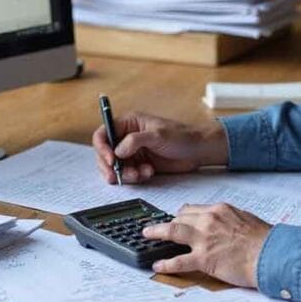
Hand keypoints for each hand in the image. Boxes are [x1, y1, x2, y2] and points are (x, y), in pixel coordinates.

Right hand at [92, 112, 227, 184]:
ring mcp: (133, 153)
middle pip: (105, 153)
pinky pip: (128, 175)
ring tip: (140, 174)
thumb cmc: (181, 136)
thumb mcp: (158, 135)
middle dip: (109, 166)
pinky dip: (135, 178)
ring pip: (115, 167)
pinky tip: (149, 173)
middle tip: (116, 177)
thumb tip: (117, 151)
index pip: (103, 134)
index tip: (111, 160)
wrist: (198, 151)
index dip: (102, 147)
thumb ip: (135, 141)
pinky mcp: (140, 165)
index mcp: (129, 124)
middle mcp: (127, 138)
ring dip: (124, 174)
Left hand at [142, 203, 270, 287]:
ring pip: (172, 231)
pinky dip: (166, 263)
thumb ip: (229, 219)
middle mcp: (209, 220)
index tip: (177, 218)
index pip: (193, 209)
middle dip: (168, 222)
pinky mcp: (204, 259)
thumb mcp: (245, 219)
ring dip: (157, 232)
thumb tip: (224, 223)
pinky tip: (157, 266)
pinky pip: (179, 260)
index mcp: (219, 210)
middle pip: (180, 217)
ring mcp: (204, 239)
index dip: (182, 215)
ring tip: (147, 234)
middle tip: (158, 227)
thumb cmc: (263, 240)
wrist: (270, 254)